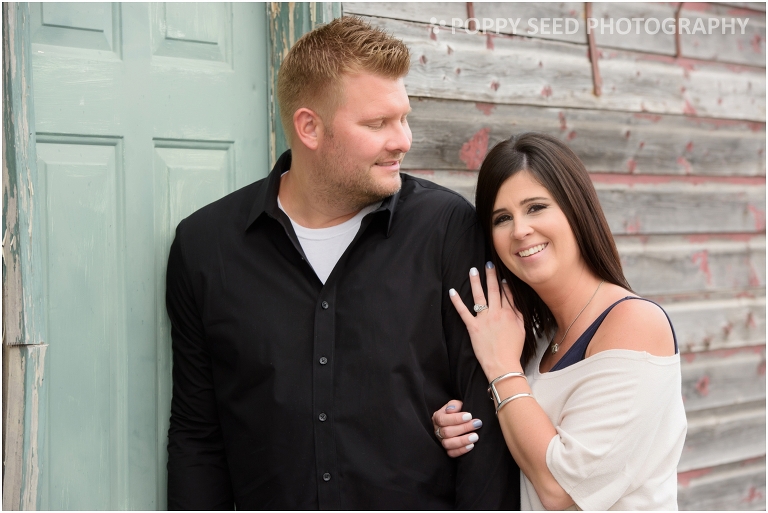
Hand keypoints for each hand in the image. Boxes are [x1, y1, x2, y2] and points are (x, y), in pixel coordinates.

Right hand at [431, 400, 482, 457]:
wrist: (460, 420)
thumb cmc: (458, 411)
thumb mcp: (456, 404)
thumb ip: (454, 405)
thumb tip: (452, 409)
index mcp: (437, 417)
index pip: (443, 419)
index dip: (456, 419)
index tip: (469, 416)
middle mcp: (437, 430)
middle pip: (446, 432)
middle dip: (463, 428)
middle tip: (477, 424)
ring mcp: (441, 441)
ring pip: (448, 444)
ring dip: (463, 440)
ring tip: (475, 436)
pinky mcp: (447, 450)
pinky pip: (451, 453)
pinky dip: (461, 450)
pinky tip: (471, 445)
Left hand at [449, 262, 525, 379]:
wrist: (503, 364)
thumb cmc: (513, 350)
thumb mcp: (522, 330)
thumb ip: (518, 315)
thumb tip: (515, 304)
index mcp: (510, 314)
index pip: (506, 294)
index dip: (504, 284)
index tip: (502, 275)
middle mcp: (497, 313)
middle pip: (493, 290)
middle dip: (491, 275)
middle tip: (488, 264)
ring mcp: (484, 319)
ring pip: (479, 296)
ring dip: (475, 282)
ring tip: (473, 270)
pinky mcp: (473, 326)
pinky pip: (463, 311)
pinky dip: (457, 301)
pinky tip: (452, 291)